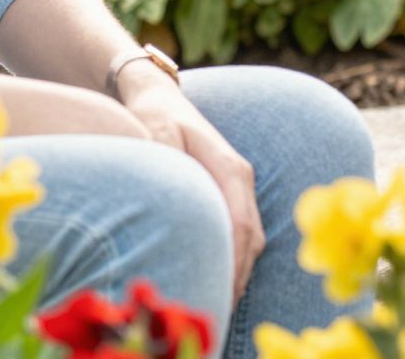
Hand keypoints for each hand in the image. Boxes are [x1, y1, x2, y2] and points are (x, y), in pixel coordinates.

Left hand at [121, 73, 264, 298]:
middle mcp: (241, 178)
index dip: (233, 263)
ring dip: (238, 270)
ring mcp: (239, 185)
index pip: (240, 224)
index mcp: (229, 167)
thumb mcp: (155, 129)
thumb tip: (173, 188)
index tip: (220, 293)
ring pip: (250, 236)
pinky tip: (218, 278)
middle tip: (218, 309)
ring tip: (219, 302)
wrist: (160, 96)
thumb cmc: (154, 114)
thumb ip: (166, 155)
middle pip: (251, 237)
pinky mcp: (231, 190)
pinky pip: (242, 230)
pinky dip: (235, 258)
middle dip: (237, 276)